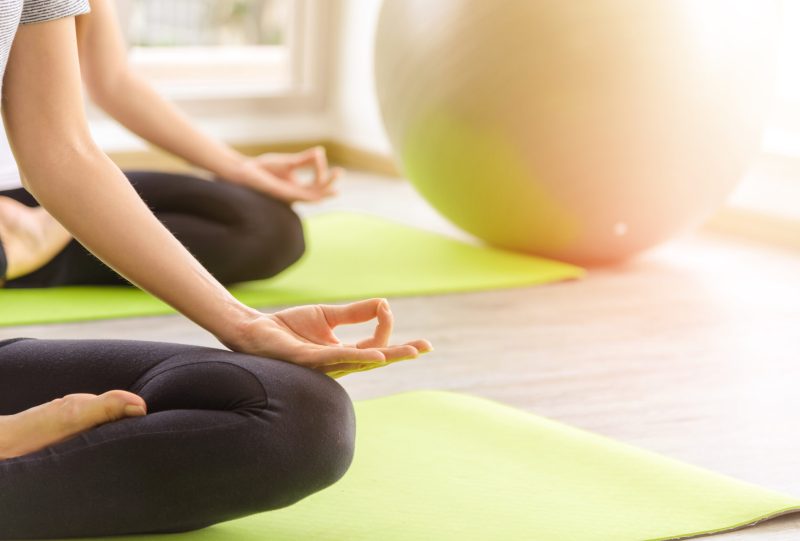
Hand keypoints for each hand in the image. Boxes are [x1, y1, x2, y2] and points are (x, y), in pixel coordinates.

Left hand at [228, 146, 342, 203]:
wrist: (245, 171)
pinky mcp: (284, 195)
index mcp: (298, 188)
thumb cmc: (264, 168)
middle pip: (319, 193)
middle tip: (340, 172)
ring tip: (336, 177)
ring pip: (314, 196)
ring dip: (325, 188)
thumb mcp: (289, 162)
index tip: (319, 154)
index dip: (321, 169)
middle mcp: (296, 195)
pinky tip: (319, 182)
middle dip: (330, 183)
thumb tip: (320, 151)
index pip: (317, 183)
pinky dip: (312, 188)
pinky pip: (303, 195)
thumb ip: (305, 159)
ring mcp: (291, 196)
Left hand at [229, 299, 432, 377]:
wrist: (255, 330)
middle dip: (402, 354)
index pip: (375, 346)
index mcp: (344, 355)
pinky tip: (376, 356)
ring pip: (362, 361)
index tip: (386, 307)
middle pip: (377, 360)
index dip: (385, 327)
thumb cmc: (290, 327)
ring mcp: (324, 365)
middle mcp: (338, 365)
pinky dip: (359, 357)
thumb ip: (356, 312)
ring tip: (410, 352)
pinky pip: (337, 359)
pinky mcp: (308, 360)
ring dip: (388, 356)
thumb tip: (385, 304)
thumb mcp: (329, 316)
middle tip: (425, 348)